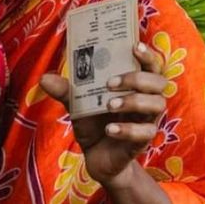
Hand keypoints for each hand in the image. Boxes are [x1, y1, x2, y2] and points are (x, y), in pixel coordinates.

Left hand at [40, 43, 167, 187]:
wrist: (96, 157)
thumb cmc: (94, 123)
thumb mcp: (79, 105)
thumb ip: (66, 91)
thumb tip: (45, 77)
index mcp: (137, 85)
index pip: (151, 65)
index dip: (147, 54)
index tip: (134, 46)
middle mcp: (148, 99)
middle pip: (159, 82)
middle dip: (137, 79)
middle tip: (111, 83)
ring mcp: (148, 120)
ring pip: (156, 104)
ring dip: (134, 101)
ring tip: (109, 105)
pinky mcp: (143, 140)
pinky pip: (145, 132)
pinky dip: (127, 129)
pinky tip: (110, 129)